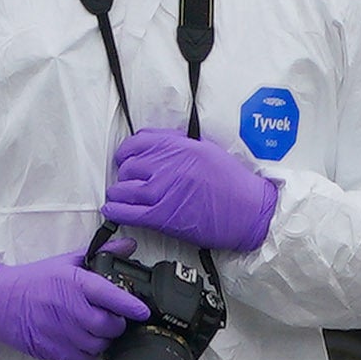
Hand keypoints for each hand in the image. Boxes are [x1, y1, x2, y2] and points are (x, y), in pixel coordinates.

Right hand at [0, 251, 150, 359]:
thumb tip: (129, 245)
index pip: (111, 296)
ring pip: (99, 345)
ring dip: (103, 339)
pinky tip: (83, 340)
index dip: (131, 306)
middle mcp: (69, 309)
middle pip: (108, 326)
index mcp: (74, 283)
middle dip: (117, 324)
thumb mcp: (66, 261)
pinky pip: (84, 358)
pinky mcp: (53, 350)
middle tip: (113, 319)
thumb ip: (101, 254)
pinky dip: (89, 352)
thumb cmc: (34, 281)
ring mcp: (61, 332)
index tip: (143, 311)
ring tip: (96, 329)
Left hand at [105, 125, 279, 255]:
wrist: (248, 211)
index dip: (126, 152)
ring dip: (118, 193)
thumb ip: (179, 144)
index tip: (125, 159)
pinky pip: (127, 212)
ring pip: (122, 189)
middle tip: (128, 181)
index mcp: (178, 147)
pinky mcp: (162, 216)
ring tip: (120, 197)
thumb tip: (155, 143)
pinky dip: (115, 211)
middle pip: (127, 167)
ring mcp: (162, 191)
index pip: (136, 142)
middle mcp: (167, 166)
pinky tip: (113, 211)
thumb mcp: (206, 149)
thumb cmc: (232, 181)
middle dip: (124, 174)